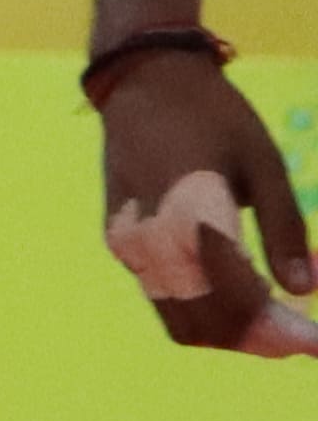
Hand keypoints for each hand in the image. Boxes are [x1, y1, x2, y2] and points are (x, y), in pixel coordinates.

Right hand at [102, 49, 317, 353]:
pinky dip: (205, 312)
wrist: (143, 79)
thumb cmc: (214, 115)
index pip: (242, 306)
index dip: (286, 334)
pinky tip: (239, 291)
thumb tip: (305, 291)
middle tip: (304, 332)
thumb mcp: (265, 164)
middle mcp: (152, 244)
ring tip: (276, 319)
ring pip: (182, 322)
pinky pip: (163, 298)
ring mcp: (129, 245)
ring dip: (231, 333)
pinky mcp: (120, 240)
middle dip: (262, 341)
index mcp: (193, 222)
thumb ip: (285, 231)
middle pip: (210, 327)